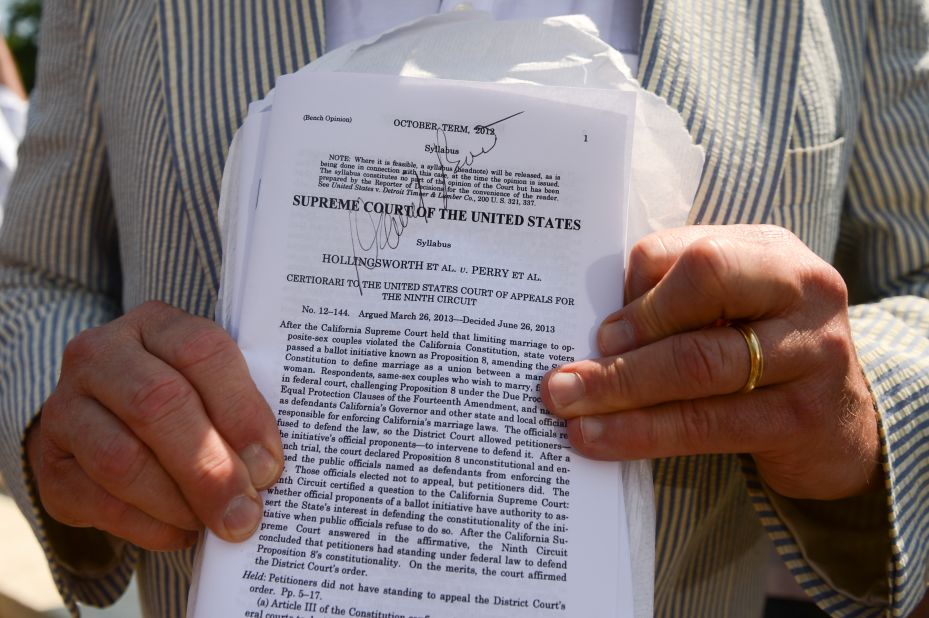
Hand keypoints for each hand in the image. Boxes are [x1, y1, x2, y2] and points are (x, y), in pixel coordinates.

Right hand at [26, 301, 282, 550]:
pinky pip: (100, 502)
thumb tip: (264, 472)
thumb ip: (239, 411)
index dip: (240, 411)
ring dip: (179, 502)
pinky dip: (150, 526)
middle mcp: (100, 355)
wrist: (111, 421)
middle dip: (209, 468)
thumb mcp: (215, 385)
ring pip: (122, 459)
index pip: (201, 351)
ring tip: (216, 523)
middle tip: (245, 512)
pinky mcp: (50, 465)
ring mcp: (65, 408)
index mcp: (155, 324)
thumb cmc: (188, 399)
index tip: (269, 465)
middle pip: (157, 404)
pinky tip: (183, 531)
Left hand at [541, 225, 879, 499]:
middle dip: (622, 339)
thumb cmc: (759, 351)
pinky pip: (710, 424)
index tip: (596, 329)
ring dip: (621, 390)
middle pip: (701, 292)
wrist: (839, 423)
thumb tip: (587, 326)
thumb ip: (672, 299)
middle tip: (561, 378)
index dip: (637, 289)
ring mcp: (811, 352)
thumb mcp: (729, 308)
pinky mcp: (802, 416)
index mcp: (772, 252)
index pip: (693, 252)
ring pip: (700, 365)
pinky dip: (646, 433)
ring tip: (568, 410)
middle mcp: (802, 289)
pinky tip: (602, 440)